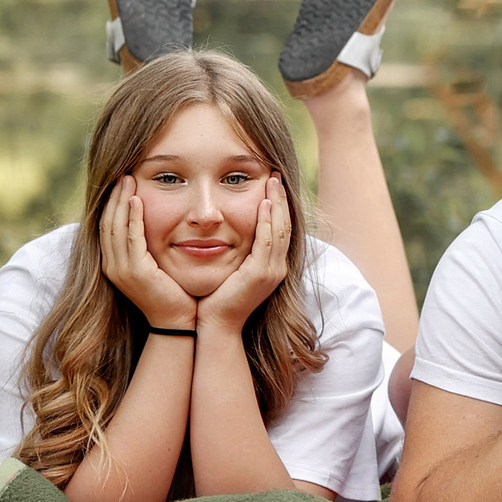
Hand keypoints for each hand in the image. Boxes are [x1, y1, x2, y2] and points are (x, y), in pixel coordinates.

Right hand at [97, 175, 197, 328]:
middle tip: (124, 174)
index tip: (122, 183)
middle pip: (108, 223)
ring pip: (116, 227)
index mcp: (115, 264)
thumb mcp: (156, 266)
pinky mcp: (135, 272)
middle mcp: (112, 266)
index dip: (113, 204)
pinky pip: (131, 238)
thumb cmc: (173, 293)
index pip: (108, 227)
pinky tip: (137, 200)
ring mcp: (121, 270)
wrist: (177, 322)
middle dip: (115, 197)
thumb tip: (155, 225)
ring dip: (121, 201)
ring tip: (128, 180)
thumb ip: (149, 247)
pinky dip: (133, 217)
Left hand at [197, 180, 289, 331]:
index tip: (272, 184)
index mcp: (271, 266)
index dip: (278, 205)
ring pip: (280, 229)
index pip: (280, 229)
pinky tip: (264, 203)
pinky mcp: (261, 274)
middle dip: (281, 198)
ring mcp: (272, 271)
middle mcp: (277, 268)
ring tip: (273, 181)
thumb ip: (235, 252)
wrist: (215, 326)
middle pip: (286, 225)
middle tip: (276, 175)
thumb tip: (224, 231)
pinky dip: (268, 221)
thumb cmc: (216, 300)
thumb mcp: (230, 270)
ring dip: (277, 203)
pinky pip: (268, 241)